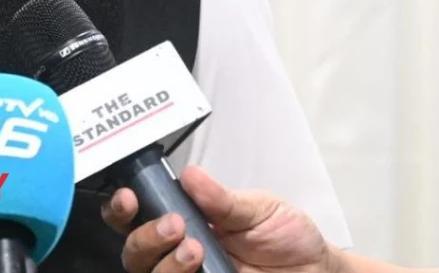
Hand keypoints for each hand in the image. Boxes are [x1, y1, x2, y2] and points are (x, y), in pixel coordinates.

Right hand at [103, 165, 343, 272]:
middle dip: (146, 236)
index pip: (136, 216)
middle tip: (176, 225)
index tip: (129, 198)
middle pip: (134, 252)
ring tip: (196, 250)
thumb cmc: (286, 236)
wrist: (317, 269)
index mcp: (184, 220)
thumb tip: (190, 175)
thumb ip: (222, 198)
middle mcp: (179, 252)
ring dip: (166, 263)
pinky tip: (203, 270)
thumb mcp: (258, 208)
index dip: (122, 208)